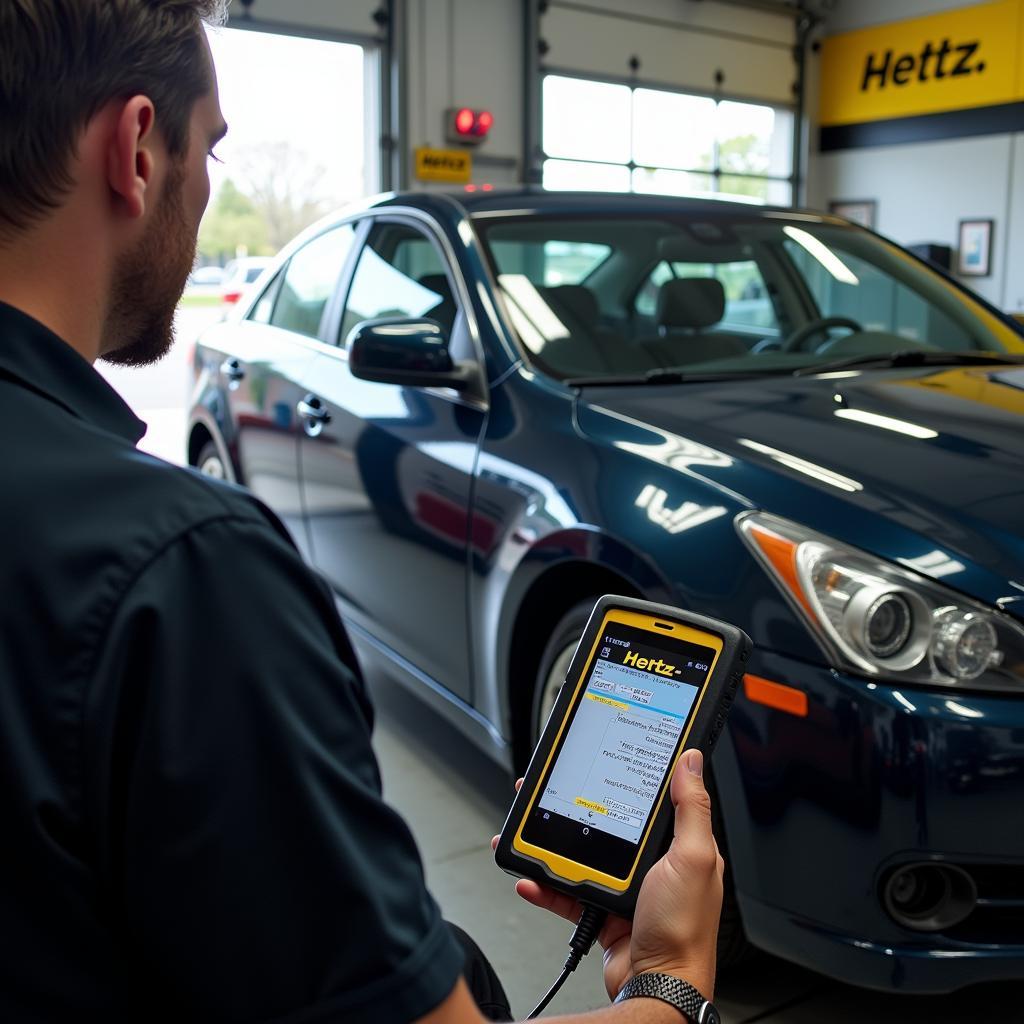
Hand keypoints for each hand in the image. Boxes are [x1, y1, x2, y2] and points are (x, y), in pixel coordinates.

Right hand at [491, 751, 723, 1001]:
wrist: (658, 988)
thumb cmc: (684, 930)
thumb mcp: (692, 857)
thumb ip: (691, 809)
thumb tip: (691, 760)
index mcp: (677, 845)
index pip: (648, 799)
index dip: (623, 777)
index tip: (600, 760)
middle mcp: (651, 864)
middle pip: (604, 824)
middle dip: (573, 809)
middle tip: (547, 793)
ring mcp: (625, 887)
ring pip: (580, 856)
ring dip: (550, 848)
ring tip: (527, 834)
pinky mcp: (603, 909)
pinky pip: (567, 891)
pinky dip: (546, 886)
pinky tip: (530, 878)